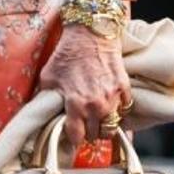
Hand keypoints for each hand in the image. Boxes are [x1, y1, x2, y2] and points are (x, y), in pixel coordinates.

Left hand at [38, 25, 131, 148]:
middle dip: (90, 132)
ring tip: (99, 120)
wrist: (90, 34)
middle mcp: (96, 104)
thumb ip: (50, 98)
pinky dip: (119, 111)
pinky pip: (124, 110)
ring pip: (112, 126)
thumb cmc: (67, 54)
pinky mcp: (124, 88)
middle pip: (96, 134)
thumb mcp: (48, 77)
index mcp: (75, 104)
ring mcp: (113, 97)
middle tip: (86, 126)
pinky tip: (111, 105)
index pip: (77, 136)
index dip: (74, 138)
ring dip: (105, 125)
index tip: (73, 136)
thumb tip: (49, 111)